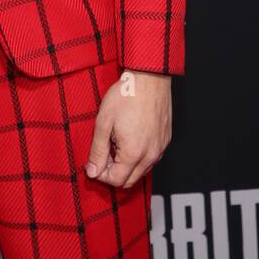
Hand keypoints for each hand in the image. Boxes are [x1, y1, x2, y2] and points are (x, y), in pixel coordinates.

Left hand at [85, 69, 171, 187]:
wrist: (149, 78)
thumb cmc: (126, 96)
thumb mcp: (104, 123)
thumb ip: (98, 151)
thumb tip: (93, 171)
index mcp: (134, 154)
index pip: (117, 180)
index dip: (102, 174)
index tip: (94, 162)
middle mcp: (150, 156)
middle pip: (130, 180)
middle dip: (114, 173)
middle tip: (104, 154)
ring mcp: (160, 148)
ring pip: (142, 170)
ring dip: (127, 165)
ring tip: (116, 143)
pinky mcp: (165, 140)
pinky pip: (151, 158)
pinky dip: (139, 157)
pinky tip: (130, 138)